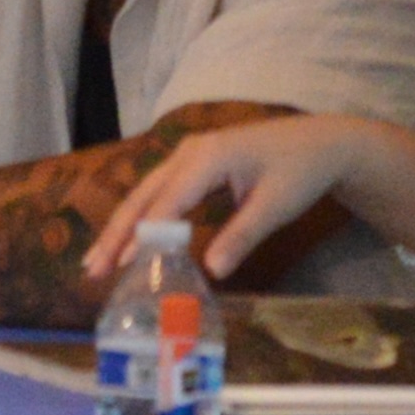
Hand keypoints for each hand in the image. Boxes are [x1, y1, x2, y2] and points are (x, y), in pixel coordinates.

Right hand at [89, 115, 407, 278]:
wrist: (322, 142)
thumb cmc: (301, 171)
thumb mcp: (276, 206)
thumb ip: (243, 236)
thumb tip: (212, 271)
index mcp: (208, 157)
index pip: (167, 202)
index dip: (143, 236)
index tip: (121, 268)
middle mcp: (190, 152)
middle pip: (144, 196)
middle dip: (117, 234)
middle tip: (92, 271)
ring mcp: (190, 156)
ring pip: (146, 194)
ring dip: (122, 228)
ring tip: (97, 262)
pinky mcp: (195, 165)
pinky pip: (160, 193)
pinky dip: (141, 218)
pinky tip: (129, 242)